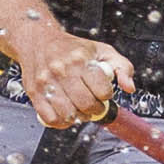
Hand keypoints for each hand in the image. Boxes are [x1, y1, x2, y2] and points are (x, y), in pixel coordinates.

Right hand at [9, 20, 133, 136]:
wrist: (39, 41)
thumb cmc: (72, 48)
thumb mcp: (102, 51)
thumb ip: (122, 67)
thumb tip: (129, 88)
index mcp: (81, 60)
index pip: (102, 91)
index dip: (106, 96)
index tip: (103, 93)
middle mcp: (62, 70)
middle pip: (86, 105)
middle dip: (95, 110)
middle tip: (94, 105)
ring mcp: (46, 83)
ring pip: (68, 114)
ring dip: (78, 117)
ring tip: (79, 109)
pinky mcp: (34, 93)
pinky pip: (50, 119)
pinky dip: (61, 122)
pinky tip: (66, 114)